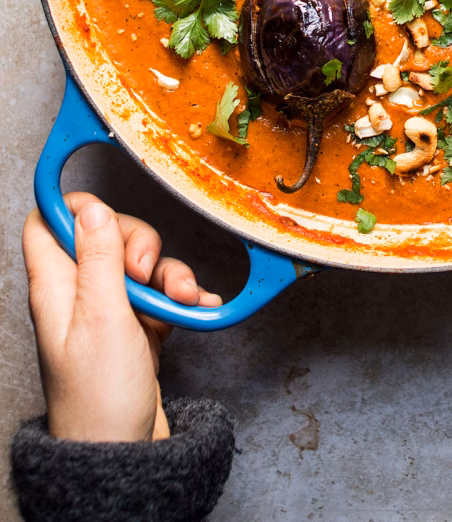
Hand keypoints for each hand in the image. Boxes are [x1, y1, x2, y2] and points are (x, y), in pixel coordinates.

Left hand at [23, 192, 220, 442]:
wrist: (123, 453)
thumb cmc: (99, 396)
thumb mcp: (101, 316)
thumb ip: (99, 257)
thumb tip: (90, 206)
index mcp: (56, 285)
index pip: (48, 223)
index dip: (73, 205)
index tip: (106, 206)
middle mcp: (79, 293)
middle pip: (106, 235)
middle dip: (138, 242)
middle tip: (143, 271)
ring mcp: (109, 310)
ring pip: (140, 263)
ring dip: (168, 272)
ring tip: (180, 297)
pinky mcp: (137, 326)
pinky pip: (162, 292)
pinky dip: (182, 295)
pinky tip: (196, 306)